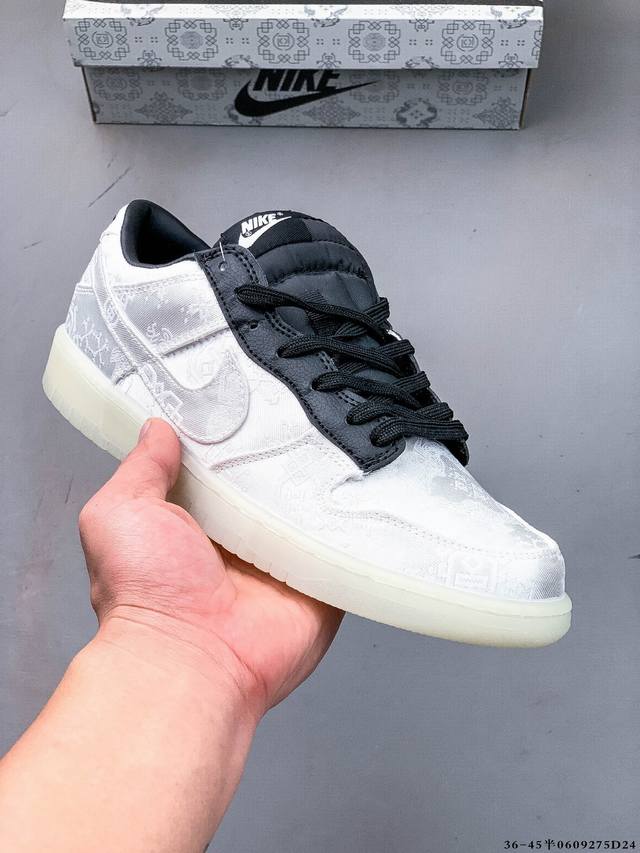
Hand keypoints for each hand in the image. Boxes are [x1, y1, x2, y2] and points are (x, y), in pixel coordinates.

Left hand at [79, 418, 342, 719]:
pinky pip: (344, 547)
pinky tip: (361, 493)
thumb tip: (158, 430)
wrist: (189, 660)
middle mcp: (240, 543)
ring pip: (311, 512)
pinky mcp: (318, 583)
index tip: (249, 404)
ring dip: (321, 488)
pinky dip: (353, 526)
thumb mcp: (121, 512)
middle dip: (283, 457)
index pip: (222, 471)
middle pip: (272, 486)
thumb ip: (142, 468)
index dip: (233, 441)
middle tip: (301, 415)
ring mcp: (282, 563)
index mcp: (196, 524)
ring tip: (339, 441)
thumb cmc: (144, 595)